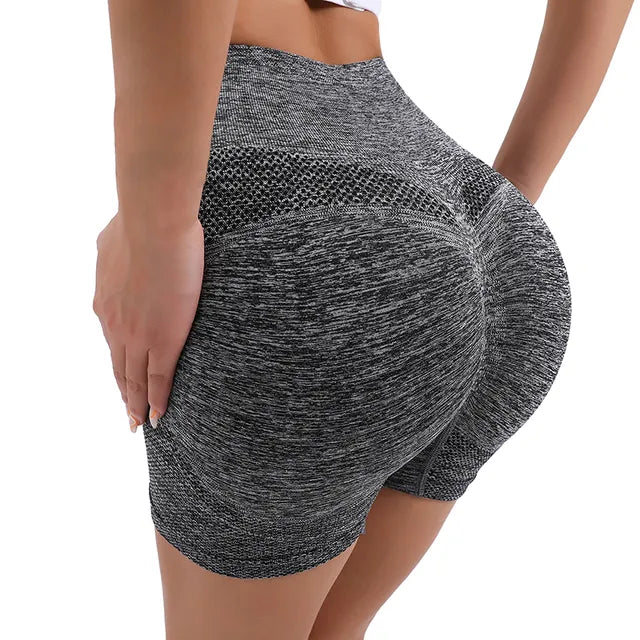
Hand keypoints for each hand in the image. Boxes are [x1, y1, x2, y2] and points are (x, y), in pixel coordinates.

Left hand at [92, 212, 203, 431]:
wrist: (155, 227)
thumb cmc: (138, 225)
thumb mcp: (111, 242)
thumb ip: (113, 257)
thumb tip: (115, 253)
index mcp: (106, 304)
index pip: (112, 346)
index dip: (117, 368)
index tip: (120, 384)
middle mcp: (115, 325)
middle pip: (120, 370)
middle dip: (125, 396)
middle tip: (129, 417)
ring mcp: (137, 335)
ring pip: (135, 379)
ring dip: (138, 403)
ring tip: (141, 421)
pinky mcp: (163, 339)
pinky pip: (159, 378)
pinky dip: (158, 399)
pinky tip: (159, 415)